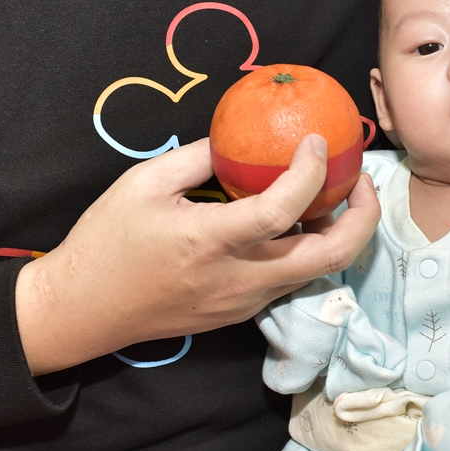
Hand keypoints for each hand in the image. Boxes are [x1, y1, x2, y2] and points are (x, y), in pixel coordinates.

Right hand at [15, 135, 380, 374]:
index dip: (312, 174)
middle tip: (361, 178)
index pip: (284, 210)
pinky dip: (309, 249)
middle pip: (332, 256)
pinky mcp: (242, 314)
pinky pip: (291, 280)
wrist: (84, 310)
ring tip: (335, 194)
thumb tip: (240, 136)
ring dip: (340, 233)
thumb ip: (198, 157)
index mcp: (210, 241)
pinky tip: (298, 221)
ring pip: (318, 272)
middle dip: (364, 216)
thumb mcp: (143, 183)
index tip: (318, 142)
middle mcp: (239, 279)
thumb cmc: (107, 241)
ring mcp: (245, 302)